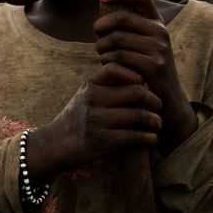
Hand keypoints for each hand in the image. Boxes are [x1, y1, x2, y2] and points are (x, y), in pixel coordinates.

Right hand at [25, 63, 162, 181]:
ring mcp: (96, 120)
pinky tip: (151, 138)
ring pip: (138, 115)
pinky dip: (148, 137)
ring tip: (157, 124)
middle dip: (153, 100)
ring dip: (155, 121)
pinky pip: (133, 136)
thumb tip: (140, 78)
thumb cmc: (76, 118)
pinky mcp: (101, 141)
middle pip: (136, 92)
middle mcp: (93, 99)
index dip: (136, 75)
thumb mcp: (85, 94)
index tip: (144, 85)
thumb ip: (107, 85)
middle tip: (158, 107)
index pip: (118, 68)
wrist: (54, 145)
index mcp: (91, 84)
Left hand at [94, 0, 197, 153]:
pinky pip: (119, 57)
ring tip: (102, 54)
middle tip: (96, 34)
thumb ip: (128, 26)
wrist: (166, 100)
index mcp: (158, 23)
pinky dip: (107, 61)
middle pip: (122, 18)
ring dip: (102, 46)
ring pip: (116, 39)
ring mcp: (159, 49)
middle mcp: (161, 32)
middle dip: (102, 25)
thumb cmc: (145, 69)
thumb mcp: (142, 44)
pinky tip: (107, 66)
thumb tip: (103, 1)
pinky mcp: (153, 66)